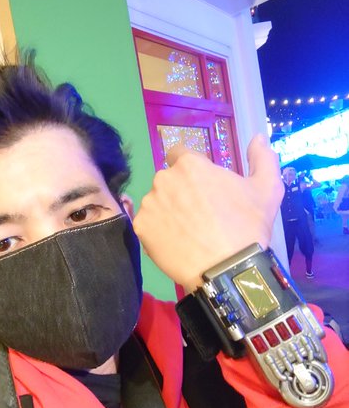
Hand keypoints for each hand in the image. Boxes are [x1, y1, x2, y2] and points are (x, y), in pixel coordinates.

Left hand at [132, 134, 283, 291]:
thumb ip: (262, 158)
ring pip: (157, 202)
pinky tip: (176, 242)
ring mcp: (149, 204)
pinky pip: (148, 224)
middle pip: (168, 180)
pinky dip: (158, 231)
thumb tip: (258, 137)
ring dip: (168, 210)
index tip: (202, 187)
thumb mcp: (267, 189)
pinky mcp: (140, 228)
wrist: (226, 269)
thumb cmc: (247, 227)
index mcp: (190, 164)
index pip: (180, 154)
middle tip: (199, 214)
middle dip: (179, 191)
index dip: (191, 169)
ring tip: (188, 231)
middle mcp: (164, 179)